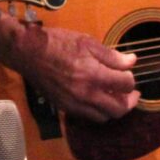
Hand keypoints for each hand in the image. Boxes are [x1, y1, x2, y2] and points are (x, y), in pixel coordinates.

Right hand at [0, 18, 138, 123]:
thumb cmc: (57, 43)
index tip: (128, 72)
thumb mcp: (86, 42)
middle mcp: (86, 94)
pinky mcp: (64, 107)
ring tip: (114, 97)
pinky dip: (97, 111)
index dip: (131, 79)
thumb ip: (110, 55)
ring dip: (113, 109)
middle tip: (131, 93)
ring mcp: (75, 103)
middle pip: (119, 109)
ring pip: (104, 117)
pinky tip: (96, 99)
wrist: (28, 52)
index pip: (125, 85)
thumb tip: (131, 61)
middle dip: (129, 101)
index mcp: (94, 75)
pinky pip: (87, 116)